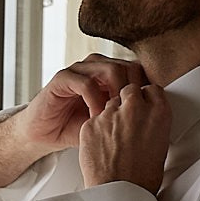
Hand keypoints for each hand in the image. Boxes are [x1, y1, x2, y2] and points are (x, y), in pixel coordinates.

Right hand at [15, 55, 148, 152]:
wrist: (43, 134)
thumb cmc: (73, 127)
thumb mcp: (107, 121)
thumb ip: (126, 113)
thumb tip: (155, 119)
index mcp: (108, 74)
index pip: (136, 70)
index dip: (144, 88)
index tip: (148, 110)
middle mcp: (95, 67)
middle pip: (127, 66)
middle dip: (133, 90)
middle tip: (134, 112)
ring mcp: (78, 70)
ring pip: (110, 69)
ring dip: (117, 93)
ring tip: (116, 114)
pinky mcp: (62, 78)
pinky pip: (85, 82)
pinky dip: (95, 100)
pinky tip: (97, 115)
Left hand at [78, 81, 169, 192]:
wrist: (119, 193)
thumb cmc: (142, 178)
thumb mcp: (161, 147)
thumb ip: (154, 126)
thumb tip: (148, 123)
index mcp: (158, 114)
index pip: (152, 89)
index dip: (146, 98)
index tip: (143, 105)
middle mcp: (135, 109)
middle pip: (129, 90)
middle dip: (127, 100)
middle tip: (126, 118)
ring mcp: (111, 114)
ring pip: (110, 103)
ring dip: (111, 115)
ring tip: (113, 137)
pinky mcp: (91, 123)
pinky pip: (94, 119)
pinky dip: (96, 128)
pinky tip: (101, 145)